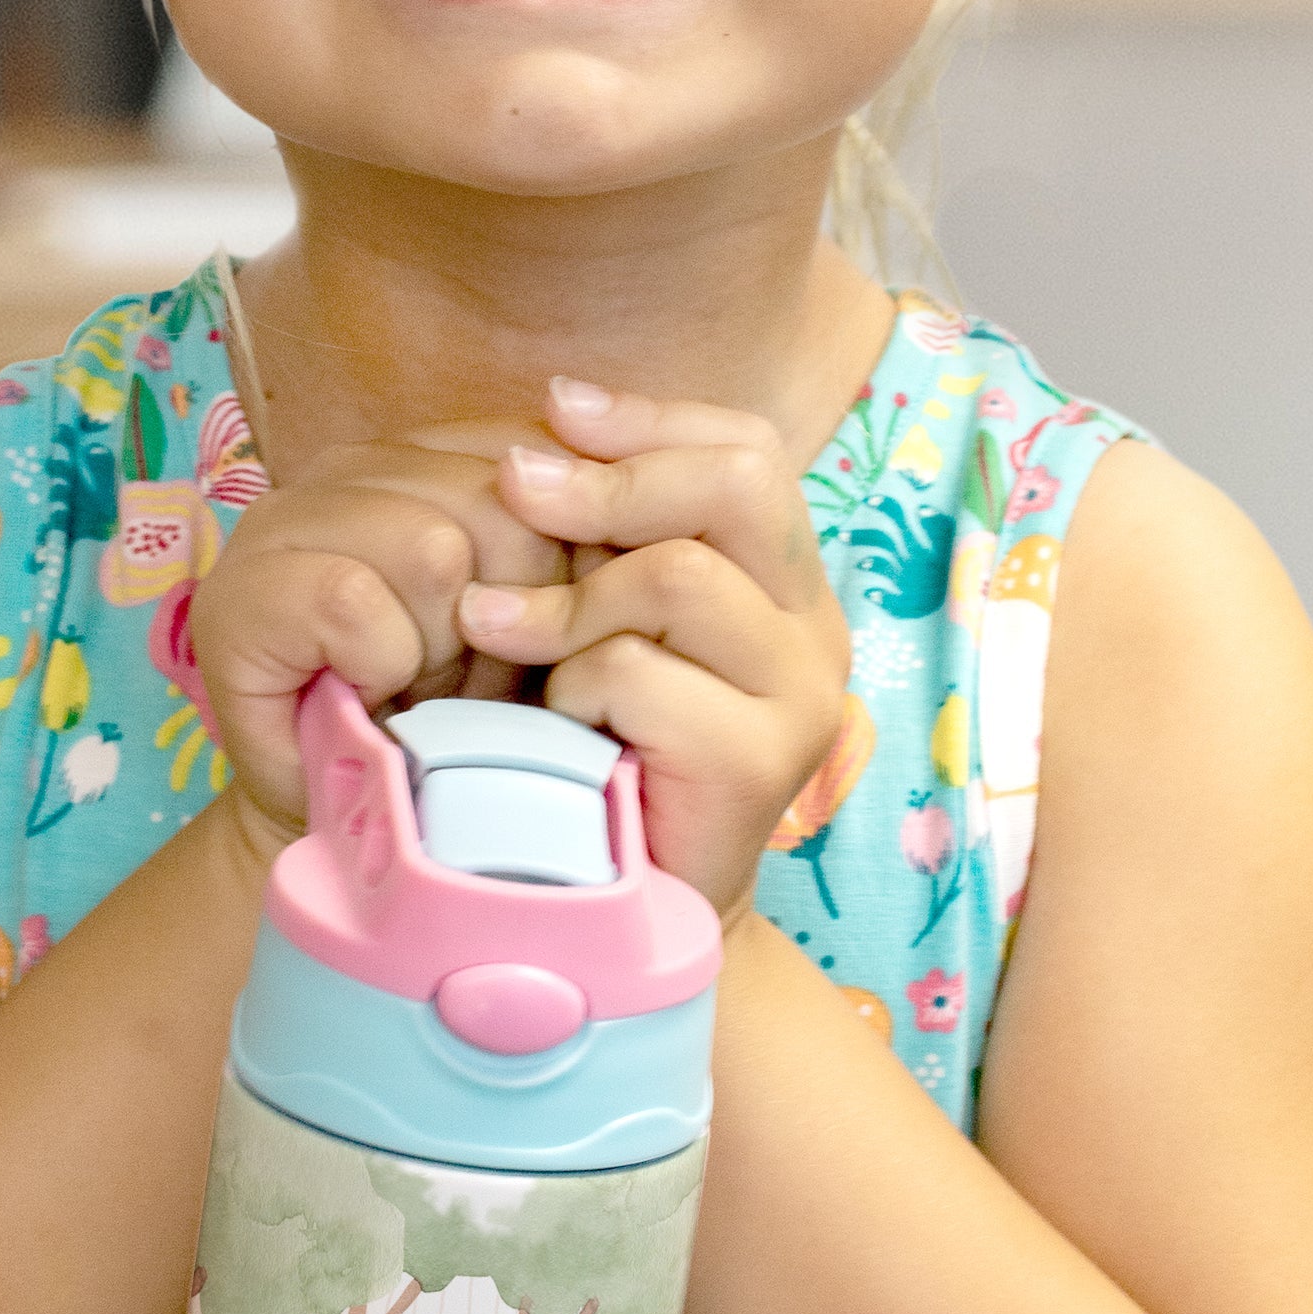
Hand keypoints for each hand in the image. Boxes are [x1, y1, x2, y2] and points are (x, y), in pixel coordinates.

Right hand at [187, 424, 565, 856]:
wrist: (361, 826)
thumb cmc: (466, 720)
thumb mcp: (546, 621)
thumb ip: (582, 547)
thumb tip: (642, 519)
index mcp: (435, 454)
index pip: (546, 454)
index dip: (573, 558)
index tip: (550, 634)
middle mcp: (355, 463)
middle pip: (503, 502)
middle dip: (515, 616)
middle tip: (478, 678)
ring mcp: (287, 517)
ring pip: (430, 548)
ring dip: (445, 649)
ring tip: (425, 688)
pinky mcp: (241, 591)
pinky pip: (353, 604)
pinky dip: (379, 667)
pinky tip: (368, 693)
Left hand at [454, 377, 853, 919]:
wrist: (629, 906)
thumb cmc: (598, 750)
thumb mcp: (600, 620)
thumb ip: (601, 536)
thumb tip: (544, 427)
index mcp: (784, 580)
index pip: (747, 450)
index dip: (652, 417)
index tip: (556, 407)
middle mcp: (815, 628)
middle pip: (737, 484)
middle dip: (610, 477)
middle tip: (512, 484)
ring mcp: (802, 695)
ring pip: (677, 577)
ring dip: (567, 598)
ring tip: (497, 631)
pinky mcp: (763, 761)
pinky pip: (640, 675)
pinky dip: (573, 689)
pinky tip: (557, 727)